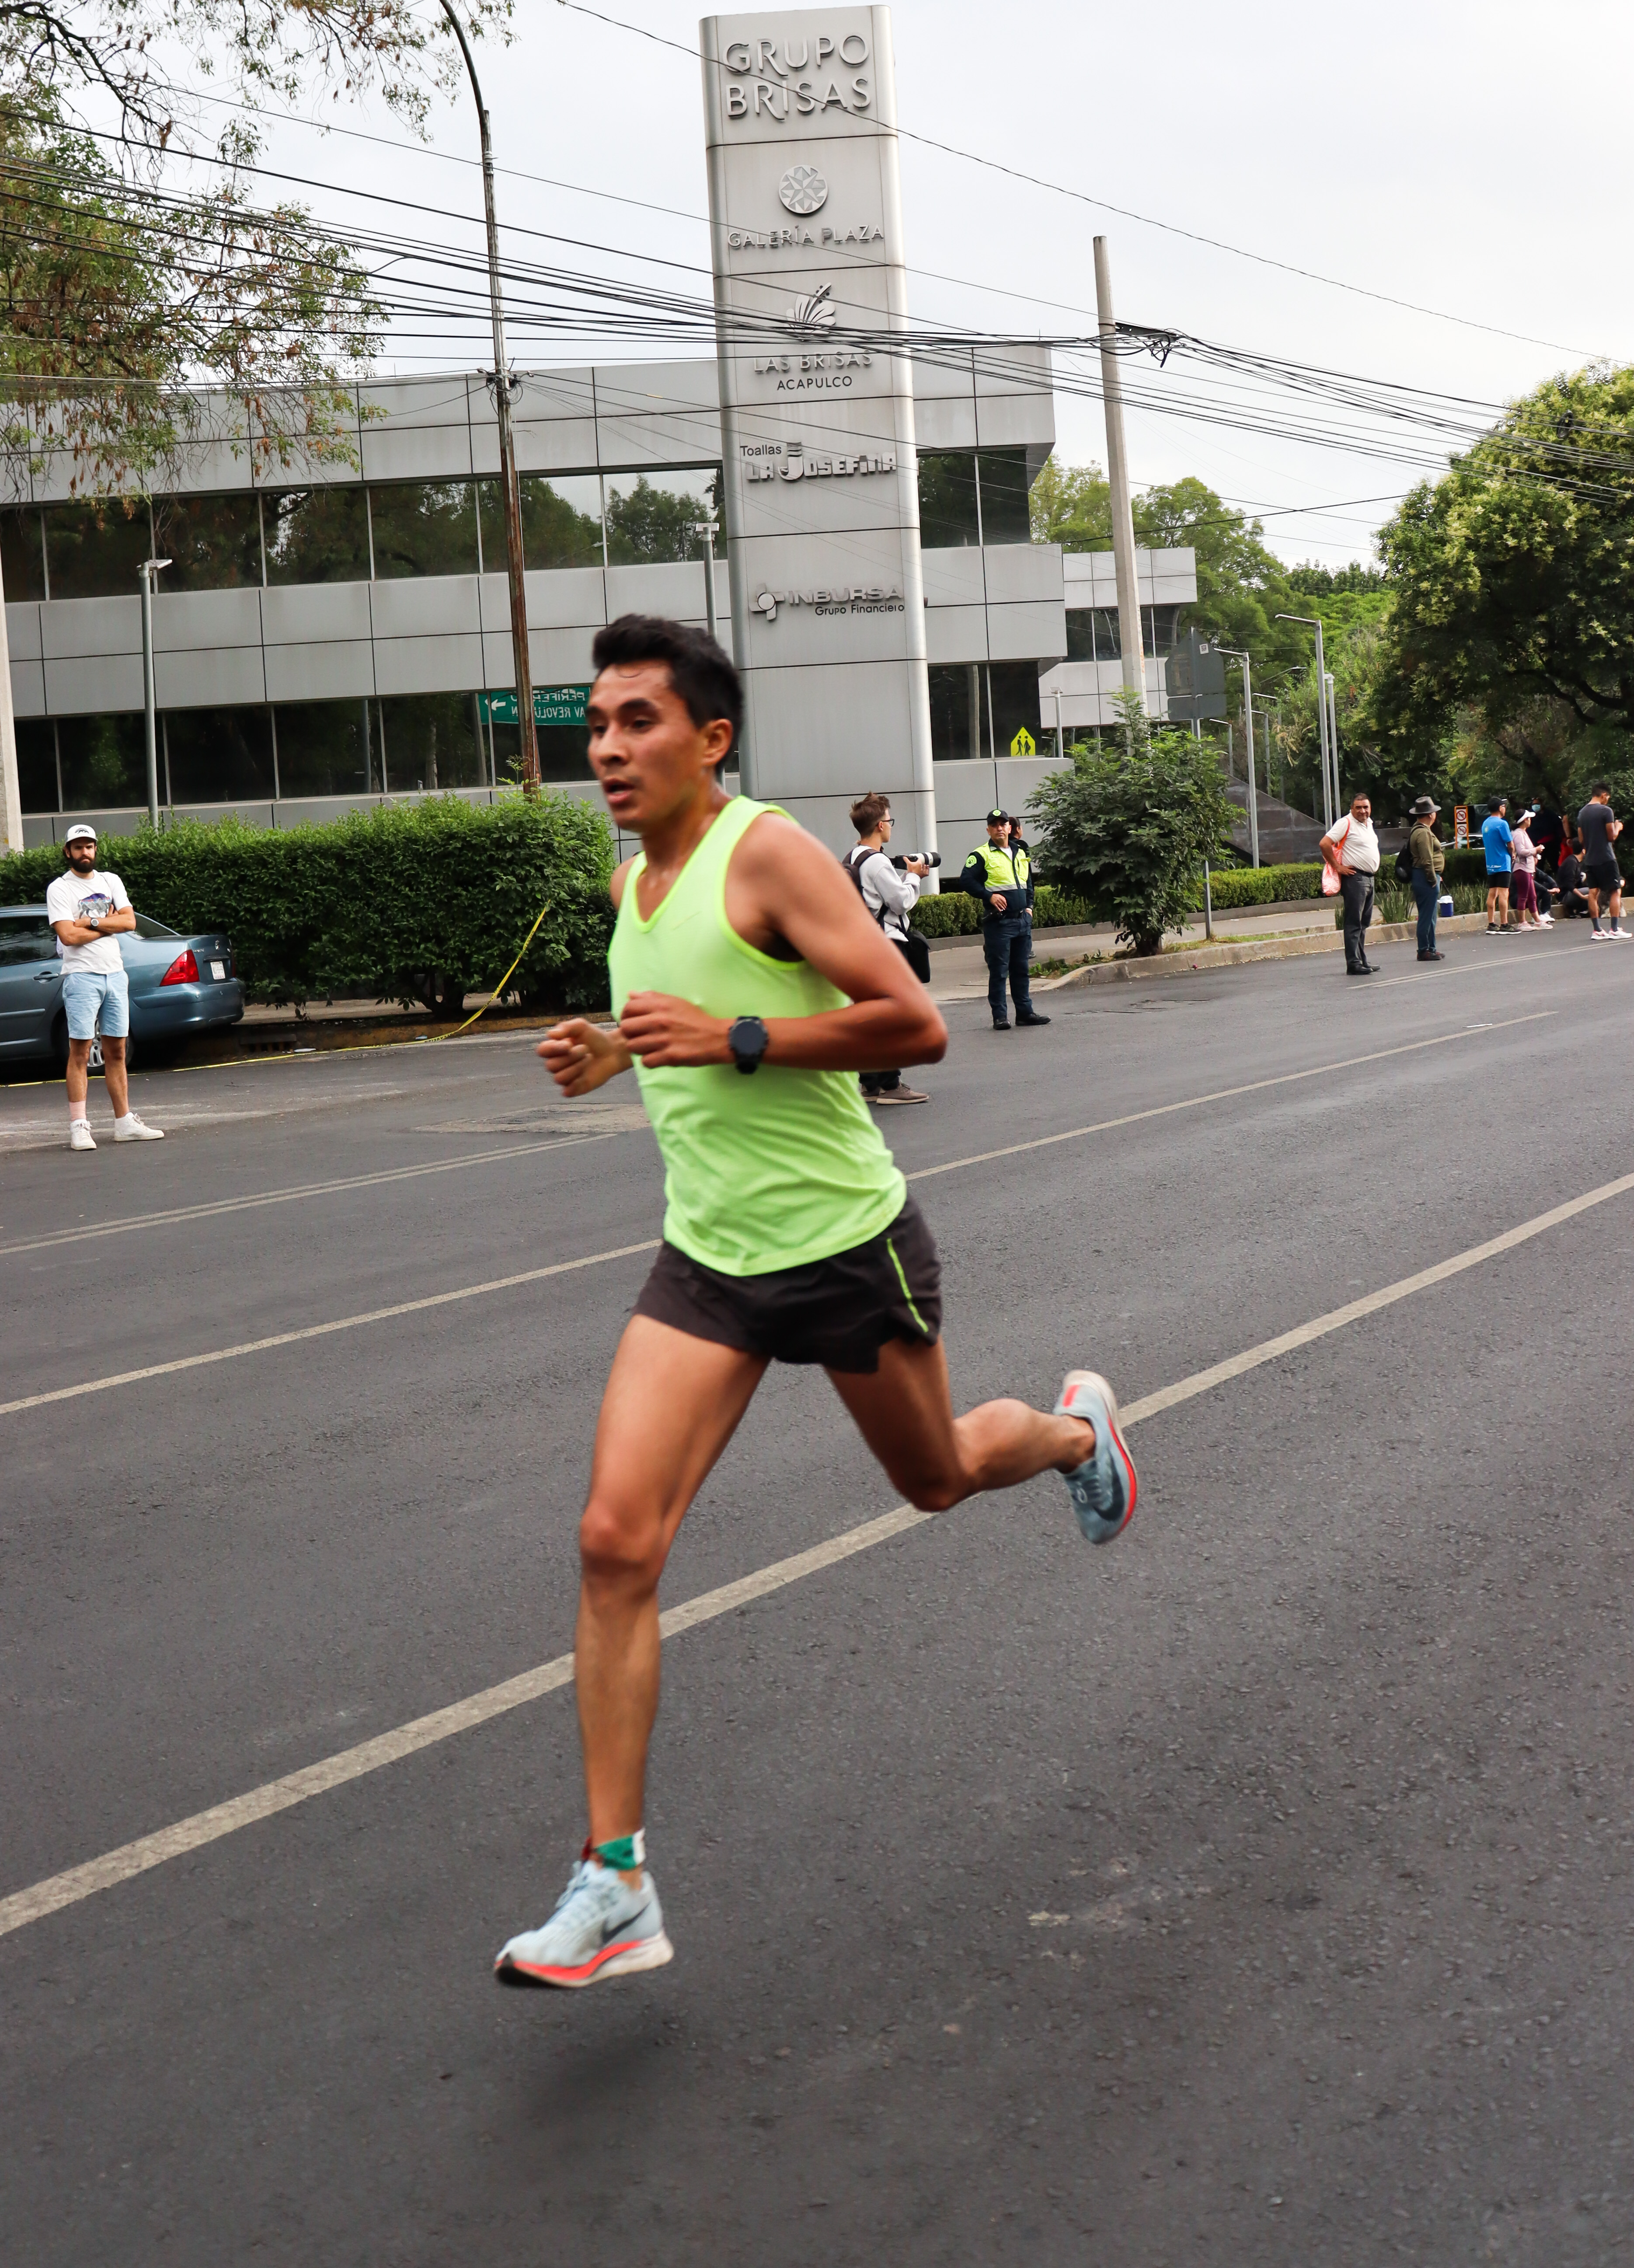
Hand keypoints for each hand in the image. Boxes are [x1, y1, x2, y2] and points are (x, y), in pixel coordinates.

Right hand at [537, 1017, 631, 1095]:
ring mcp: (565, 1077)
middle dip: (570, 1057)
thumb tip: (550, 1034)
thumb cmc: (595, 1038)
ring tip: (589, 1059)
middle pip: (551, 1066)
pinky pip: (567, 1092)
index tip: (569, 1044)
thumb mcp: (581, 1027)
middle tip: (585, 1049)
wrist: (613, 1051)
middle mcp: (557, 1064)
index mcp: (554, 1049)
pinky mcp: (575, 1089)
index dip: (553, 1049)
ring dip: (575, 1068)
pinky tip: (586, 1075)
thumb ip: (565, 1027)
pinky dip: (576, 1084)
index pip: (542, 1051)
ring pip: (559, 1078)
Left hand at [618, 990, 733, 1068]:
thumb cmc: (695, 1019)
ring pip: (632, 1046)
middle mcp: (659, 1021)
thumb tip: (630, 995)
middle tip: (640, 1036)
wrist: (716, 1037)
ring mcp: (663, 1040)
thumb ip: (651, 998)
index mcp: (659, 1005)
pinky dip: (650, 1061)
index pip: (628, 1009)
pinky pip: (645, 1061)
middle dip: (630, 1033)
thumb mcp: (675, 1002)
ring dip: (639, 1048)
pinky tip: (658, 1056)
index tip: (633, 1021)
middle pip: (626, 1028)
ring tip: (649, 1047)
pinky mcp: (669, 1057)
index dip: (626, 1016)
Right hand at [905, 857, 928, 876]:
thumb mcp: (908, 864)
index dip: (917, 859)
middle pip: (922, 863)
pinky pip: (927, 872)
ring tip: (922, 867)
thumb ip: (906, 860)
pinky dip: (926, 871)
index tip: (916, 860)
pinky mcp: (924, 874)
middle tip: (918, 865)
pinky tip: (925, 870)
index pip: (919, 859)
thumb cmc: (911, 871)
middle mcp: (922, 866)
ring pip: (925, 867)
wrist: (913, 877)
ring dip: (924, 867)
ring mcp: (923, 870)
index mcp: (919, 863)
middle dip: (920, 864)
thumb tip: (904, 857)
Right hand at [989, 892, 1006, 912]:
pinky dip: (998, 909)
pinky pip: (997, 907)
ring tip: (1003, 909)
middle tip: (1005, 907)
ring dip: (1002, 907)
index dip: (1005, 903)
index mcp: (1000, 897)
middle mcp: (998, 899)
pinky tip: (1000, 910)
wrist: (990, 896)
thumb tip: (1005, 900)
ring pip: (1000, 905)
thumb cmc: (995, 896)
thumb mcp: (999, 895)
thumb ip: (1002, 897)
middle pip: (1002, 903)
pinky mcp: (994, 903)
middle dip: (1004, 906)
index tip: (1006, 905)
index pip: (1004, 901)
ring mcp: (996, 902)